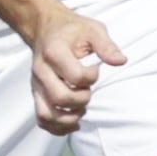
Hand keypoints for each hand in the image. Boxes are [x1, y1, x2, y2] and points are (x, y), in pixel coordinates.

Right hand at [26, 5, 127, 135]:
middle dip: (81, 100)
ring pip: (47, 114)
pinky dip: (57, 127)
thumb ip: (106, 45)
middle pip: (60, 98)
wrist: (45, 28)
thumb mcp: (92, 29)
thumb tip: (120, 61)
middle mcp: (41, 71)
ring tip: (81, 110)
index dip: (91, 77)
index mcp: (54, 52)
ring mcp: (36, 85)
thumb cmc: (71, 30)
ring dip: (68, 119)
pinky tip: (73, 122)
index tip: (96, 69)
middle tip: (88, 91)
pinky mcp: (36, 94)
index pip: (75, 76)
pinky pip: (42, 119)